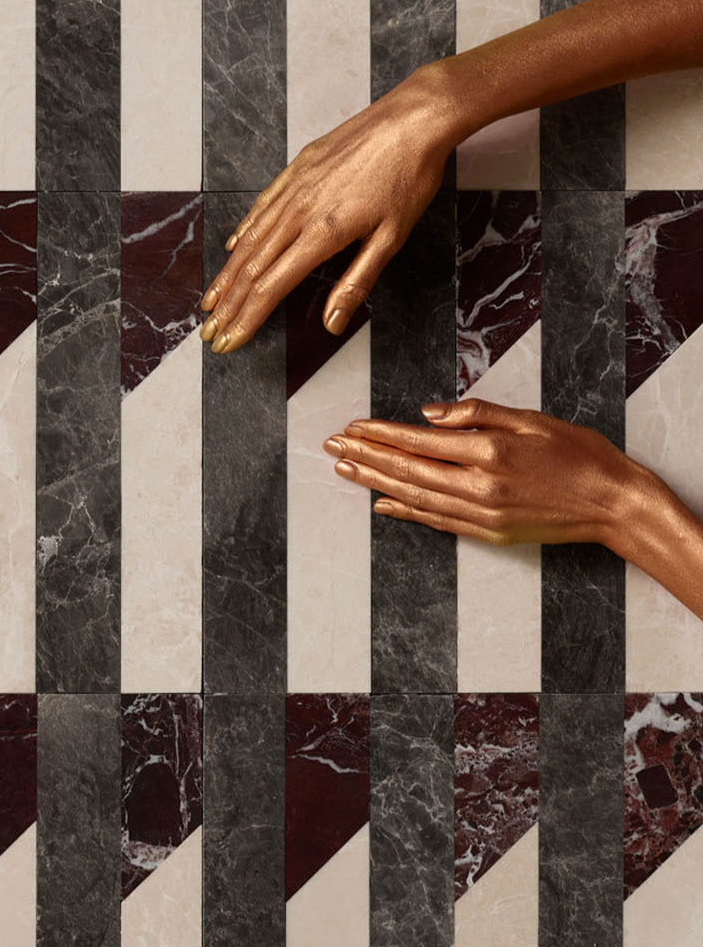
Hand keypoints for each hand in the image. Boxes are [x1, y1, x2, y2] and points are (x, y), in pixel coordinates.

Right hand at [199, 66, 458, 353]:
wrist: (413, 118)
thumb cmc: (408, 178)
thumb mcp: (391, 238)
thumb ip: (356, 282)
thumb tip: (332, 324)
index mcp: (321, 234)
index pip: (270, 288)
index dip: (246, 319)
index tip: (229, 341)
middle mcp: (298, 211)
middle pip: (250, 269)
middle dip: (227, 306)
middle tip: (209, 332)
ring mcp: (293, 188)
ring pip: (250, 240)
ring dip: (226, 275)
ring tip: (210, 300)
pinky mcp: (296, 169)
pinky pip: (261, 207)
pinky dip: (243, 233)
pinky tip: (233, 248)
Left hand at [322, 397, 653, 547]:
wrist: (614, 503)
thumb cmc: (577, 454)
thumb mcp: (530, 418)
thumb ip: (476, 413)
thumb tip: (427, 413)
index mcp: (489, 450)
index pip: (418, 441)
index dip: (380, 434)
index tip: (352, 428)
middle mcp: (479, 485)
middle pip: (407, 470)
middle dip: (365, 457)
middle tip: (332, 448)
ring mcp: (482, 514)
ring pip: (415, 497)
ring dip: (375, 483)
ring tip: (345, 472)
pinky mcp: (488, 533)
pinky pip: (436, 521)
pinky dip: (405, 512)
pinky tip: (381, 504)